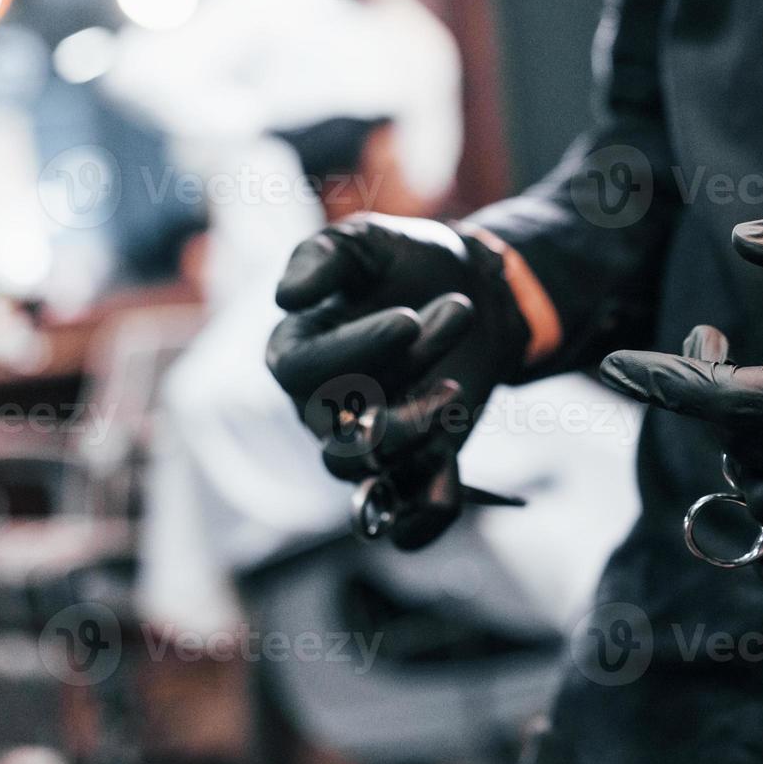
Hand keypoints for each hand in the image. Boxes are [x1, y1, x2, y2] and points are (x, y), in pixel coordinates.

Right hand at [266, 214, 531, 547]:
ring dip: (420, 429)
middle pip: (339, 422)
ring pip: (369, 469)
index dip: (355, 351)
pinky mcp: (412, 471)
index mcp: (295, 353)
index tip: (408, 320)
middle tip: (458, 310)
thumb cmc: (412, 263)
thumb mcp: (370, 242)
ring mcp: (364, 447)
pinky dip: (427, 511)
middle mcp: (319, 410)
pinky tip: (449, 466)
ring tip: (459, 384)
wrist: (477, 292)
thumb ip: (324, 256)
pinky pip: (408, 521)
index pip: (302, 372)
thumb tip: (285, 297)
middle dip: (406, 372)